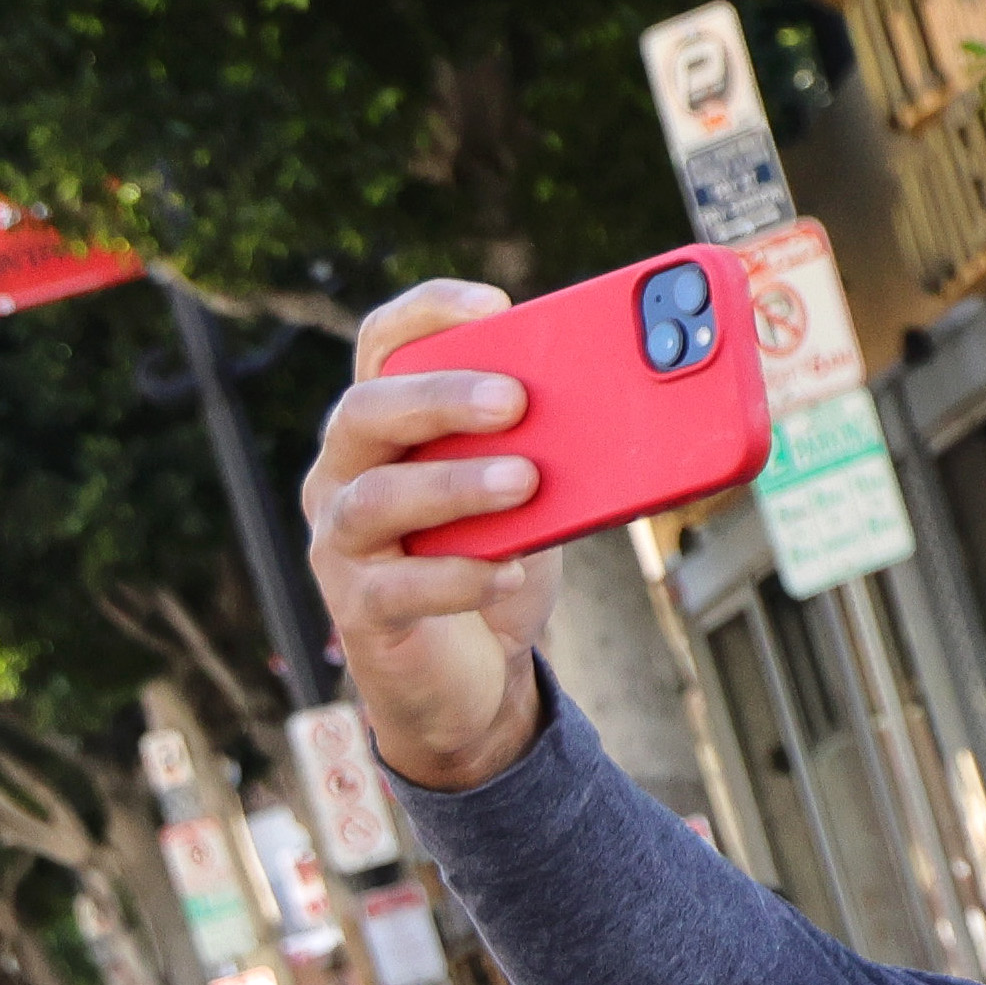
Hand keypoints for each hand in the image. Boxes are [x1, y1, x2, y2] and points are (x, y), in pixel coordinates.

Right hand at [303, 284, 554, 796]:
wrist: (474, 680)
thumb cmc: (497, 562)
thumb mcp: (534, 498)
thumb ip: (556, 450)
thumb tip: (643, 409)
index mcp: (386, 428)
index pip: (382, 345)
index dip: (427, 313)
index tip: (495, 303)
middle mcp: (345, 474)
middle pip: (368, 410)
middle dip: (441, 397)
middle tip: (516, 400)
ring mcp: (342, 543)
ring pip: (375, 498)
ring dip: (454, 485)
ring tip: (525, 482)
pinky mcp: (362, 611)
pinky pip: (398, 587)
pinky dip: (457, 576)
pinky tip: (507, 568)